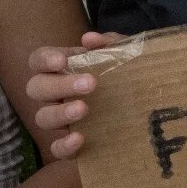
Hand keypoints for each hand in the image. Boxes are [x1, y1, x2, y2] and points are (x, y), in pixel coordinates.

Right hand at [26, 31, 122, 158]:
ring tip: (84, 108)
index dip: (45, 59)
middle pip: (37, 88)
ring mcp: (60, 120)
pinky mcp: (70, 144)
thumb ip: (110, 44)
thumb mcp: (124, 55)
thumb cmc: (126, 74)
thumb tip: (90, 39)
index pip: (38, 60)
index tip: (62, 61)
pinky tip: (79, 138)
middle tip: (90, 84)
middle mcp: (54, 94)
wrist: (149, 107)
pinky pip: (56, 148)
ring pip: (42, 117)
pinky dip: (63, 145)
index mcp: (62, 69)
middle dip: (60, 85)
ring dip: (61, 113)